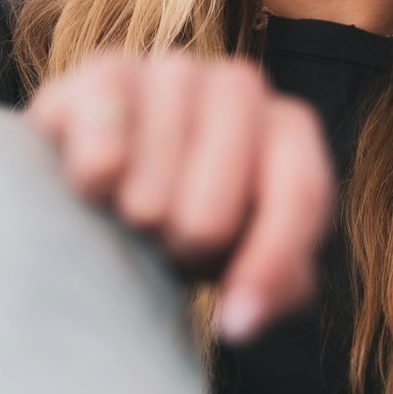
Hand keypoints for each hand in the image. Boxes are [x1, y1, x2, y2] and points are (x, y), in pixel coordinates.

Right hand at [24, 49, 334, 342]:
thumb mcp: (244, 258)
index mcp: (290, 131)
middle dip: (186, 245)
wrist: (103, 183)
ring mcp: (174, 70)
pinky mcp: (105, 68)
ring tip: (126, 214)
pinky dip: (97, 171)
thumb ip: (277, 283)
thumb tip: (244, 316)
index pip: (301, 195)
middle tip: (166, 244)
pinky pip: (106, 132)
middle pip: (216, 208)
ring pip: (157, 180)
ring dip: (137, 216)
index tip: (233, 325)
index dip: (266, 266)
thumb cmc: (188, 219)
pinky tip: (91, 184)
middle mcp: (240, 88)